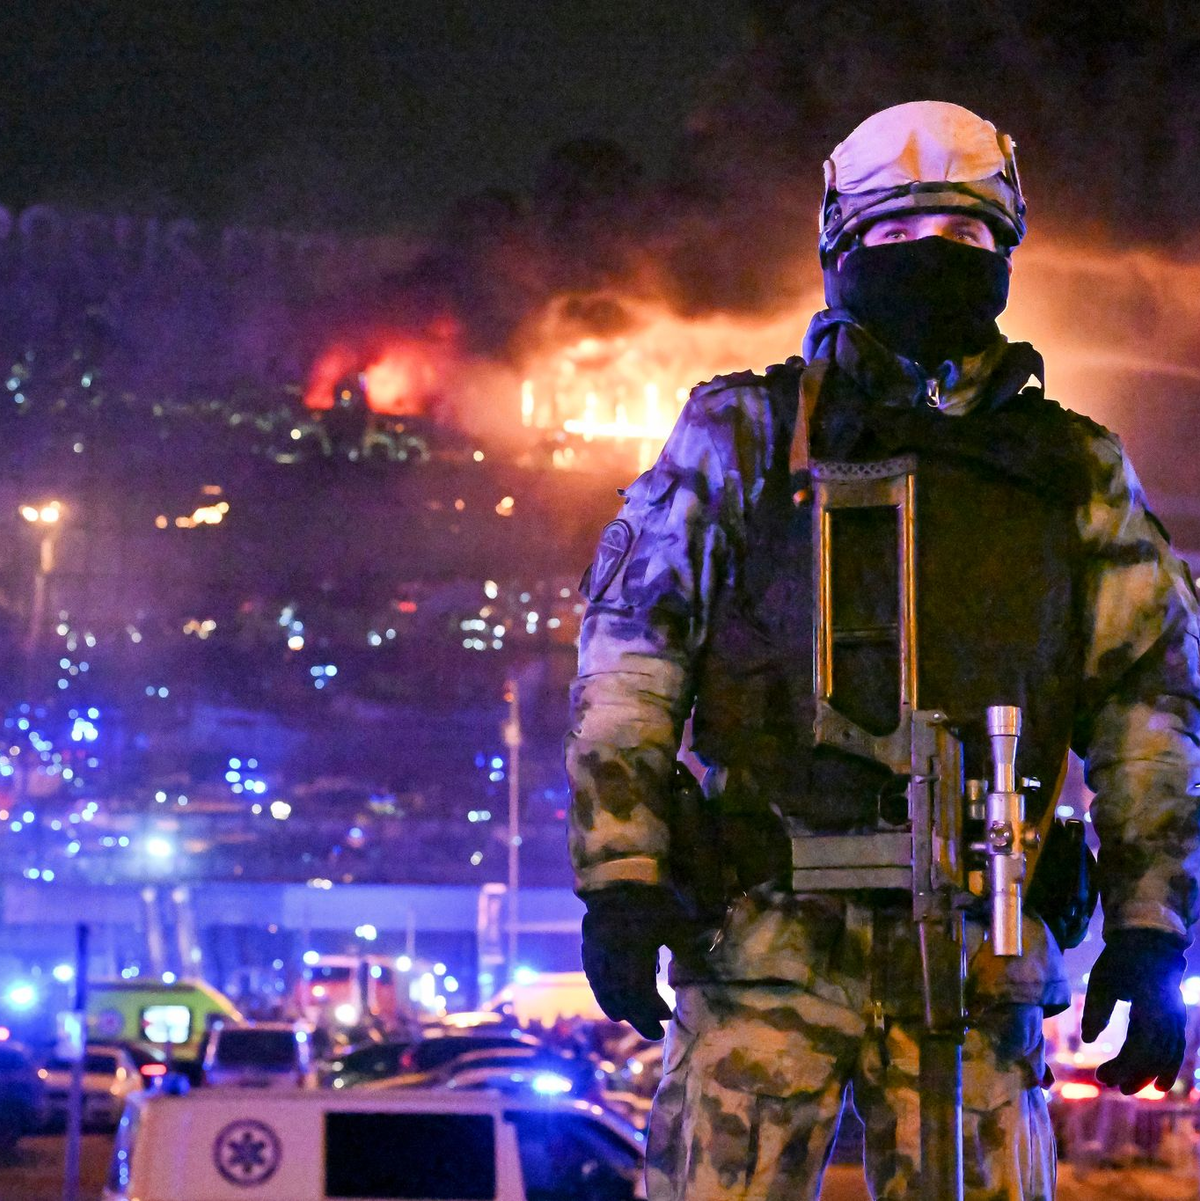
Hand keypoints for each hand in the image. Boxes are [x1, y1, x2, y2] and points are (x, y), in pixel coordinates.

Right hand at [580, 884, 683, 1039]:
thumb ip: (687, 954)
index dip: (652, 1010)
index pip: (639, 992)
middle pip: (621, 994)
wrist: (625, 873)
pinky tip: (608, 992)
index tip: (666, 1019)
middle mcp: (611, 952)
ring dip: (615, 1004)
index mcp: (634, 950)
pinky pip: (592, 969)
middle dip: (636, 1015)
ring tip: (627, 1017)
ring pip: (602, 985)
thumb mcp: (678, 925)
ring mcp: (597, 946)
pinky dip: (601, 986)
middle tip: (653, 1030)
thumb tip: (701, 980)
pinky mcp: (589, 939)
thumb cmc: (659, 898)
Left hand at [1081, 928, 1186, 1093]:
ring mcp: (1175, 1018)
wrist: (1148, 942)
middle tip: (1110, 1085)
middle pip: (1154, 1056)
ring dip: (1149, 1074)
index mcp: (1149, 1008)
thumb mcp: (1102, 981)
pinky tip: (1161, 1085)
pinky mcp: (1176, 1019)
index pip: (1138, 1048)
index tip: (1102, 1077)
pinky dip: (1170, 1068)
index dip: (1122, 1067)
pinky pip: (1177, 1049)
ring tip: (1129, 1089)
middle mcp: (1168, 1017)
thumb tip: (1089, 1040)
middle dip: (1133, 1074)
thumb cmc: (1120, 960)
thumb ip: (1096, 1010)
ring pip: (1167, 1056)